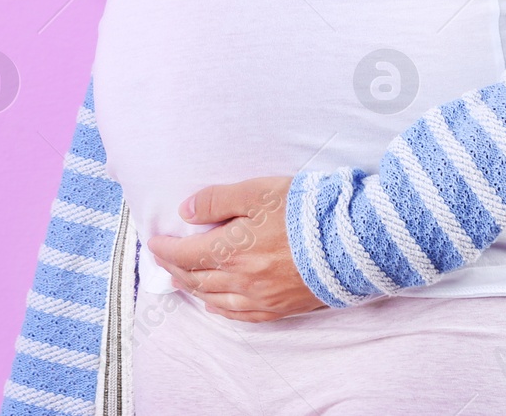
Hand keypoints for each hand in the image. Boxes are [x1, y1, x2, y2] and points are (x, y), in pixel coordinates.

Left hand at [146, 177, 325, 322]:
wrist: (352, 245)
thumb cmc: (305, 213)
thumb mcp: (257, 191)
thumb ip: (217, 200)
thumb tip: (185, 210)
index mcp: (230, 250)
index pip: (185, 254)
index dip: (165, 249)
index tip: (153, 242)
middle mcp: (240, 280)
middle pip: (196, 278)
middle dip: (174, 268)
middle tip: (162, 261)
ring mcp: (260, 297)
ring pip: (214, 298)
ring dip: (192, 289)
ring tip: (180, 281)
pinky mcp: (280, 307)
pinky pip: (240, 315)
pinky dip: (221, 309)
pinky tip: (214, 306)